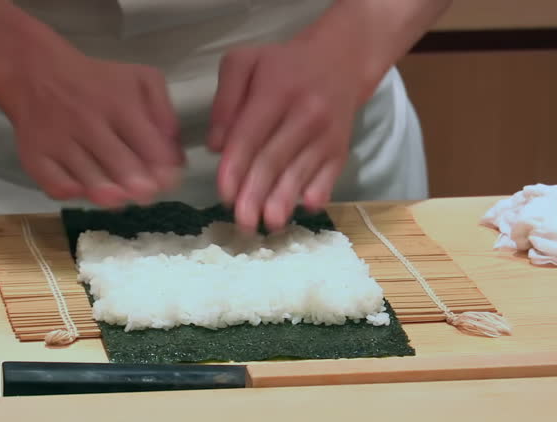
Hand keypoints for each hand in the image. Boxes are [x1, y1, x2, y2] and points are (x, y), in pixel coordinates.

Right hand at [2, 51, 183, 207]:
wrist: (34, 71)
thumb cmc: (97, 81)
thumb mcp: (140, 80)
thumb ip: (164, 112)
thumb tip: (175, 154)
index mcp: (118, 103)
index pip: (149, 145)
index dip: (164, 171)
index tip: (168, 181)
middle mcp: (87, 122)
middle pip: (120, 166)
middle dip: (141, 188)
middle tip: (146, 195)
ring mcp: (58, 141)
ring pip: (89, 182)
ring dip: (111, 196)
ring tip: (121, 198)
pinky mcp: (35, 157)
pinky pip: (58, 186)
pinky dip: (74, 194)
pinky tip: (85, 190)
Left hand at [208, 38, 366, 232]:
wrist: (338, 62)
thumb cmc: (282, 67)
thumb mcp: (245, 63)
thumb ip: (225, 99)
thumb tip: (216, 145)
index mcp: (276, 90)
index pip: (250, 134)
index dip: (235, 168)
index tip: (224, 194)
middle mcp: (305, 112)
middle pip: (274, 160)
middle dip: (256, 194)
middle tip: (242, 221)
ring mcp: (327, 133)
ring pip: (300, 172)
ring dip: (284, 201)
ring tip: (268, 224)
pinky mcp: (340, 149)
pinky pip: (328, 176)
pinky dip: (317, 193)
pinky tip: (304, 208)